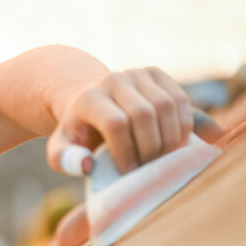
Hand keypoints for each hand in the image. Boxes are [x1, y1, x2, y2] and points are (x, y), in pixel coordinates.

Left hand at [47, 67, 194, 174]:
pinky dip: (184, 125)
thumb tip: (88, 166)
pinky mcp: (157, 74)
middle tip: (149, 168)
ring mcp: (137, 74)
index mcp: (89, 98)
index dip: (127, 151)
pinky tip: (176, 145)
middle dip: (151, 147)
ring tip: (163, 159)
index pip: (116, 123)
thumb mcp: (60, 149)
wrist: (90, 103)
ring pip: (167, 106)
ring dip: (171, 138)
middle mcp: (114, 80)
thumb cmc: (78, 134)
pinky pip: (180, 100)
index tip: (128, 171)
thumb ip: (64, 160)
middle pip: (144, 114)